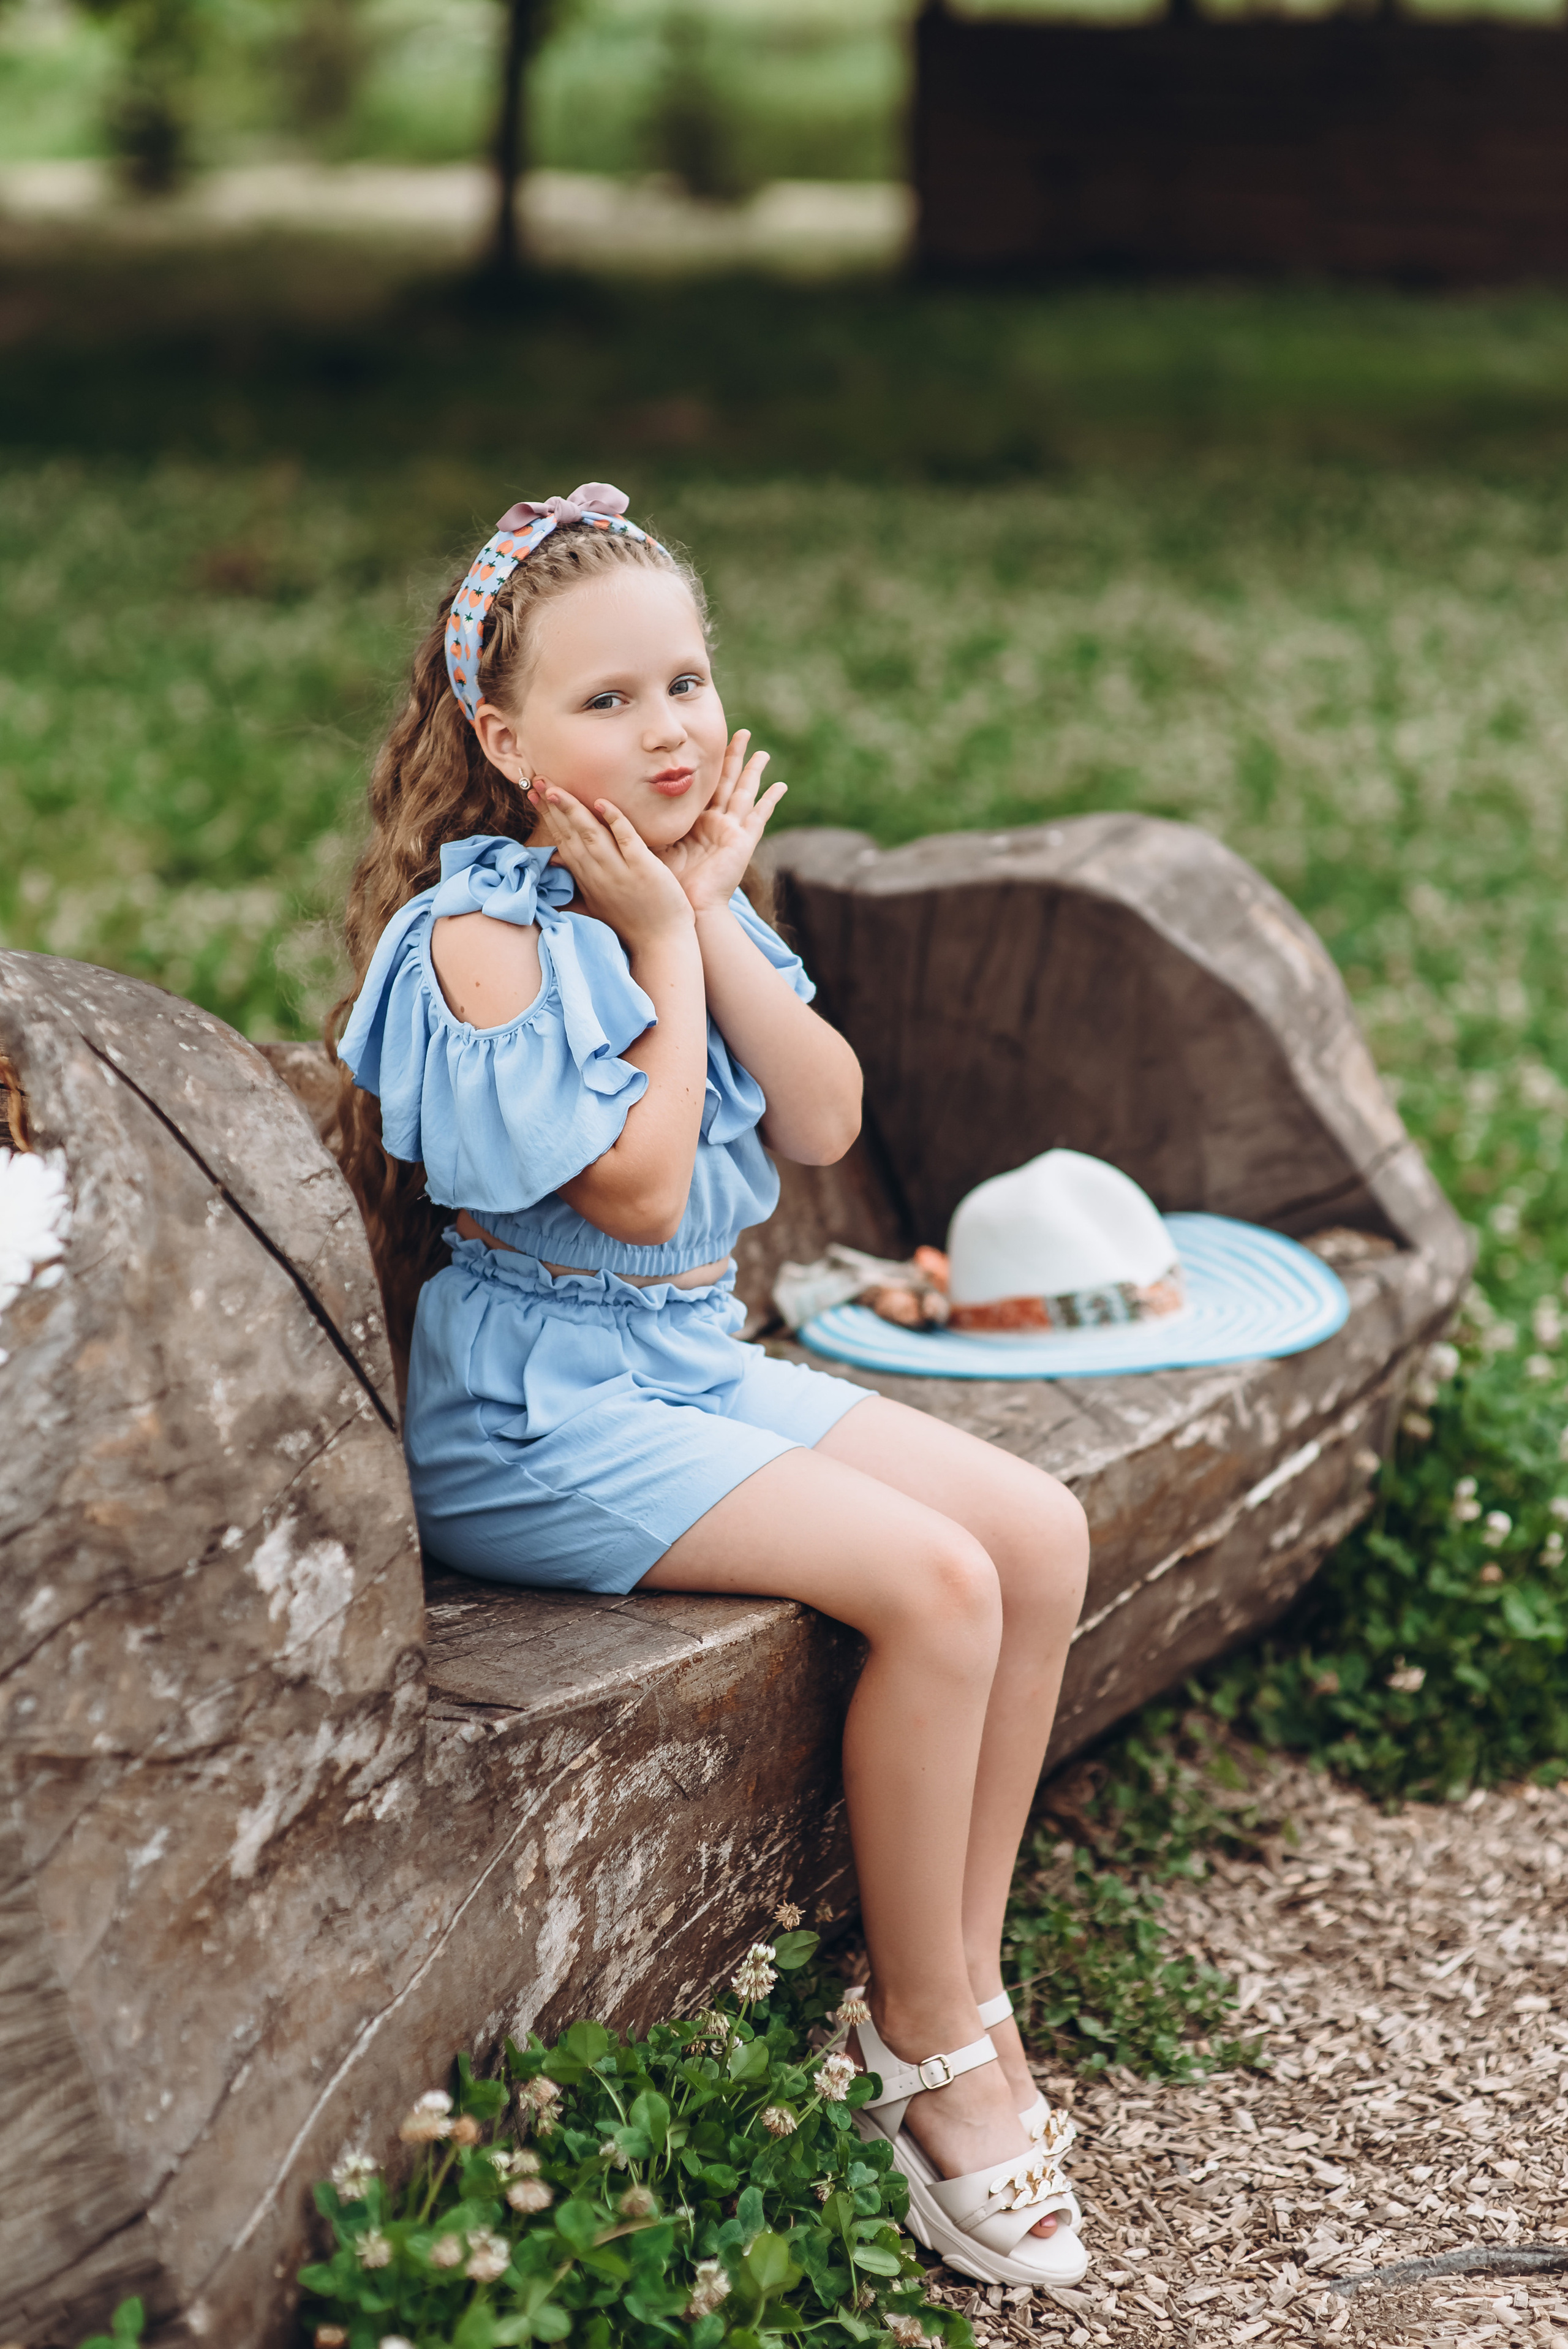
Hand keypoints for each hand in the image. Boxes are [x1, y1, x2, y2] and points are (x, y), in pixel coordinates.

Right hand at [532, 786, 694, 953]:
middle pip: (571, 834)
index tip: (534, 794)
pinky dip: (615, 820)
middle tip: (538, 780)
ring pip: (591, 835)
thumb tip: (557, 859)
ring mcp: (619, 871)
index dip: (547, 816)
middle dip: (553, 806)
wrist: (660, 944)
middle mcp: (598, 873)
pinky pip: (626, 840)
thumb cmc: (633, 921)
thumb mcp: (597, 900)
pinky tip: (603, 802)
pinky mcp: (643, 869)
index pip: (562, 840)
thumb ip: (579, 876)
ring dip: (573, 810)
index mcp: (587, 878)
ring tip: (557, 788)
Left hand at [658, 731, 786, 914]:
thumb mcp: (652, 846)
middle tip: (740, 732)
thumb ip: (643, 825)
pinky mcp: (743, 842)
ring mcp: (732, 832)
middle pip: (726, 782)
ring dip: (753, 771)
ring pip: (744, 792)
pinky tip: (782, 786)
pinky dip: (771, 801)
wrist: (688, 910)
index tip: (703, 742)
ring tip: (761, 751)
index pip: (702, 787)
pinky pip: (759, 816)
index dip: (705, 765)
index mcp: (695, 824)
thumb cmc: (668, 885)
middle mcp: (715, 825)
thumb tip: (613, 807)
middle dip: (733, 757)